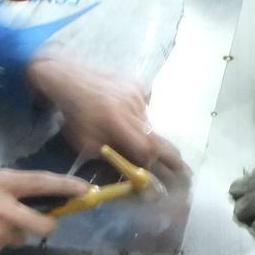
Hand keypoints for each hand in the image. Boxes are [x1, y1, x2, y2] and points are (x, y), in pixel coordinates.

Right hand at [0, 169, 89, 254]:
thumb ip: (5, 183)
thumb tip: (30, 192)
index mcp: (1, 184)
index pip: (41, 184)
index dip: (66, 187)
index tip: (86, 190)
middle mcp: (3, 209)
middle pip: (43, 224)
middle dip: (48, 224)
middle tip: (43, 220)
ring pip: (21, 236)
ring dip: (13, 232)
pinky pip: (3, 246)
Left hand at [26, 55, 185, 178]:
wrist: (69, 78)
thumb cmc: (75, 115)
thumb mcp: (86, 143)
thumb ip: (111, 156)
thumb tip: (131, 170)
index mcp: (117, 122)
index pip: (146, 148)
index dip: (154, 163)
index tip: (162, 177)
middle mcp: (132, 107)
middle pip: (157, 138)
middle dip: (172, 157)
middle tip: (186, 171)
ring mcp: (136, 94)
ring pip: (148, 123)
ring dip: (144, 135)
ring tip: (128, 134)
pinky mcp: (136, 85)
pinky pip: (144, 108)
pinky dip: (137, 117)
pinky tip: (123, 115)